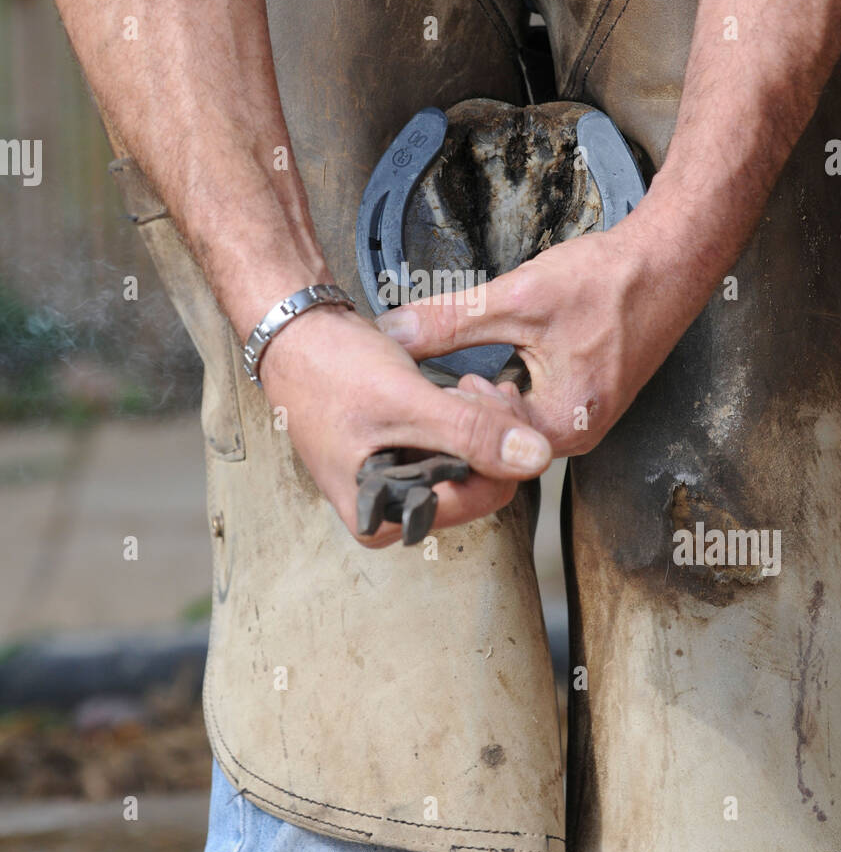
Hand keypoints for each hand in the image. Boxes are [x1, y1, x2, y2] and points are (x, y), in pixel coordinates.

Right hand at [260, 304, 551, 546]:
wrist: (295, 332)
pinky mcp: (404, 456)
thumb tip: (534, 459)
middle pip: (480, 485)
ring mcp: (399, 484)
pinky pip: (454, 448)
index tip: (490, 399)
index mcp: (384, 519)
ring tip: (464, 385)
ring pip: (472, 465)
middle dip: (490, 435)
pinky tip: (455, 389)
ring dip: (480, 423)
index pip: (482, 499)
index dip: (499, 450)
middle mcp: (393, 511)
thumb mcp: (406, 401)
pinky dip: (463, 418)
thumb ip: (470, 433)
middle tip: (476, 385)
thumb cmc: (331, 368)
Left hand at [376, 220, 702, 457]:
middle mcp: (572, 435)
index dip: (439, 411)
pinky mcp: (580, 398)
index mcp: (560, 426)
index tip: (410, 384)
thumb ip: (449, 321)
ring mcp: (578, 419)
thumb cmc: (610, 283)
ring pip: (506, 418)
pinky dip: (501, 383)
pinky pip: (526, 403)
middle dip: (456, 404)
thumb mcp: (516, 299)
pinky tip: (480, 362)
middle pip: (491, 435)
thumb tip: (394, 334)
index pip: (477, 441)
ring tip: (448, 368)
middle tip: (417, 377)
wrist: (668, 260)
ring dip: (477, 394)